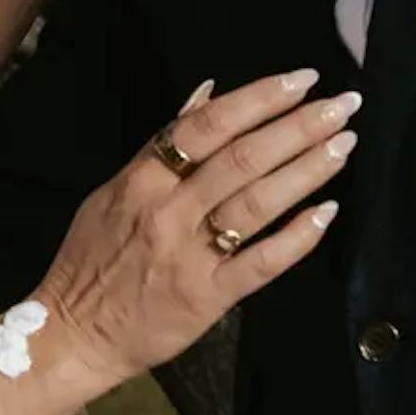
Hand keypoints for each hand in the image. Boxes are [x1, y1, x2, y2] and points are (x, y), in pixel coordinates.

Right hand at [28, 69, 359, 406]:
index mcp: (142, 182)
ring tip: (343, 145)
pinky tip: (327, 212)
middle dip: (298, 127)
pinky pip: (261, 263)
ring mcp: (190, 256)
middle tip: (342, 105)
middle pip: (242, 159)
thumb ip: (159, 146)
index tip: (302, 79)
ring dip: (306, 170)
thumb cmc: (91, 261)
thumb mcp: (113, 192)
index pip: (207, 126)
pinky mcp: (209, 297)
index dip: (259, 99)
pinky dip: (297, 237)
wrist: (72, 334)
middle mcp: (168, 212)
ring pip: (257, 203)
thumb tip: (205, 94)